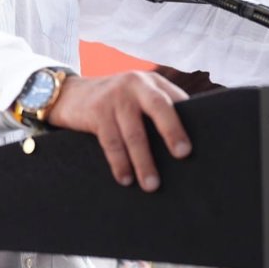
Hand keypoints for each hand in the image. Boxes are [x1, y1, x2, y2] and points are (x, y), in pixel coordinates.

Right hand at [46, 71, 190, 191]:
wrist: (69, 94)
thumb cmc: (114, 102)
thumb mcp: (136, 96)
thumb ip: (158, 109)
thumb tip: (187, 146)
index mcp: (152, 82)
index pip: (177, 100)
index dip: (189, 121)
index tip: (199, 145)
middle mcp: (135, 84)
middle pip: (159, 107)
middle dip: (172, 131)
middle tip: (183, 154)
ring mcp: (114, 97)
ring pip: (134, 133)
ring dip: (143, 162)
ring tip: (151, 185)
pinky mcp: (96, 111)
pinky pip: (111, 142)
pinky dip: (119, 163)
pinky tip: (125, 178)